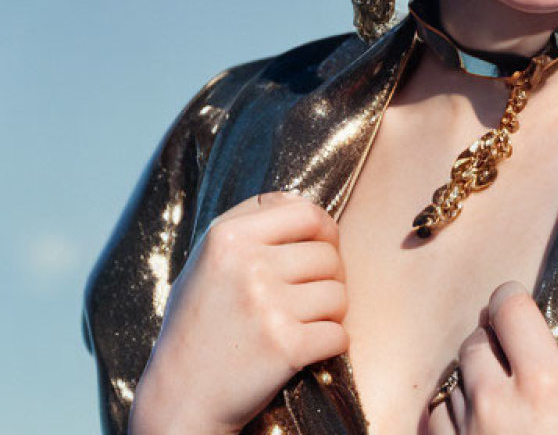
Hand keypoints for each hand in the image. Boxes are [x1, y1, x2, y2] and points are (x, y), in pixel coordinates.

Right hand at [129, 191, 347, 434]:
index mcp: (227, 236)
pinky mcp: (286, 345)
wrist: (179, 397)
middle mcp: (247, 265)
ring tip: (302, 324)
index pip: (307, 212)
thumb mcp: (207, 261)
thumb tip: (301, 200)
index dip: (325, 230)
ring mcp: (267, 305)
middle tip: (304, 299)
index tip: (321, 247)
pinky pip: (339, 333)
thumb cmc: (199, 325)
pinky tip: (306, 350)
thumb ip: (250, 223)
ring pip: (339, 294)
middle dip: (327, 277)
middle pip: (328, 254)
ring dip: (330, 313)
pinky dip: (331, 344)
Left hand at [426, 277, 557, 433]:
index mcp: (543, 384)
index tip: (523, 309)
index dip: (514, 300)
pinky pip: (433, 422)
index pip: (509, 307)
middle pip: (476, 341)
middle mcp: (494, 404)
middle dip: (495, 345)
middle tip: (522, 367)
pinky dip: (452, 420)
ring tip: (506, 411)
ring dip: (472, 385)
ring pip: (452, 382)